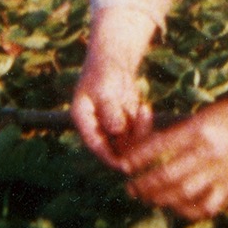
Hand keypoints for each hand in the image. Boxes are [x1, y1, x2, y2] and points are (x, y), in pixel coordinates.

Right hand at [71, 56, 152, 171]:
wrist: (113, 62)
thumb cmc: (104, 71)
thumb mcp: (105, 88)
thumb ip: (109, 110)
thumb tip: (116, 130)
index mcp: (82, 120)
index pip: (95, 145)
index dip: (109, 158)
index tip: (125, 166)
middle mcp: (96, 128)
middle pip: (114, 148)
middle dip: (131, 143)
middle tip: (142, 125)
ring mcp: (111, 128)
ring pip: (129, 142)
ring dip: (139, 131)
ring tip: (143, 108)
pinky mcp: (125, 124)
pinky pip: (137, 133)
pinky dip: (144, 124)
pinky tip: (144, 107)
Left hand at [119, 96, 227, 220]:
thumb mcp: (205, 113)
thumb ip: (181, 131)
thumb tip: (152, 146)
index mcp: (199, 128)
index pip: (159, 146)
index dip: (138, 158)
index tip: (124, 165)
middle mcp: (208, 151)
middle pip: (167, 175)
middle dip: (144, 185)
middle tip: (130, 188)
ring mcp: (221, 170)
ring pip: (183, 194)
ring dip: (160, 200)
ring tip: (147, 199)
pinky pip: (207, 205)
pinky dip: (190, 210)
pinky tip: (178, 208)